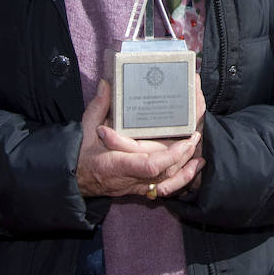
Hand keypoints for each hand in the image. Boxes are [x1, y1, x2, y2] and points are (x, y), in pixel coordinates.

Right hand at [76, 80, 203, 198]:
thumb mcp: (84, 128)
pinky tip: (191, 169)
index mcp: (115, 163)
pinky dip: (179, 181)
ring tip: (199, 156)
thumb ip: (98, 106)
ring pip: (166, 184)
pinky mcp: (138, 189)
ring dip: (185, 171)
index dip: (170, 156)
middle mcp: (128, 178)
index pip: (148, 165)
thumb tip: (106, 83)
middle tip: (195, 136)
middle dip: (183, 157)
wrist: (74, 181)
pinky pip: (163, 190)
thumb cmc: (79, 154)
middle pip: (164, 173)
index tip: (185, 142)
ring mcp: (134, 186)